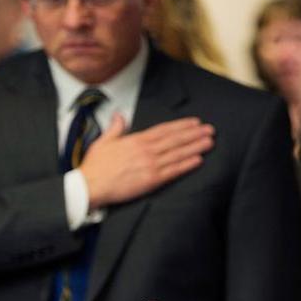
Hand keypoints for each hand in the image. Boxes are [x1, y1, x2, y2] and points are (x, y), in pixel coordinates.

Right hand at [79, 114, 213, 209]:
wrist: (89, 186)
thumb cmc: (95, 166)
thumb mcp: (103, 141)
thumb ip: (116, 128)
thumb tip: (120, 114)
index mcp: (136, 140)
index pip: (164, 130)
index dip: (181, 126)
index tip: (195, 122)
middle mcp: (146, 150)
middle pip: (175, 140)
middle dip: (194, 134)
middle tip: (211, 130)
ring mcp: (150, 165)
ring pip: (177, 153)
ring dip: (195, 147)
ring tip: (210, 142)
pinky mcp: (151, 180)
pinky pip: (173, 171)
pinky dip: (186, 165)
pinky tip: (199, 160)